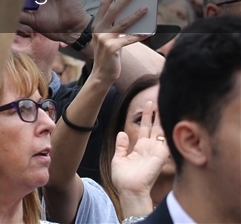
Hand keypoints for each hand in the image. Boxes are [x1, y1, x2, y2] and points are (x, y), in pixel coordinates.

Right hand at [89, 0, 147, 83]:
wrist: (101, 74)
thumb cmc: (108, 55)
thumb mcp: (108, 38)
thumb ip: (115, 27)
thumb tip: (132, 14)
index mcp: (96, 25)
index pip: (103, 6)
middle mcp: (98, 30)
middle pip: (113, 10)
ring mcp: (104, 39)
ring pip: (123, 23)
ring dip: (136, 14)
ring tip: (146, 8)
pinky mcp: (112, 48)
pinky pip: (129, 39)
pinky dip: (140, 35)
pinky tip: (149, 31)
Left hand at [112, 100, 170, 217]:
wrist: (129, 189)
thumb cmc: (123, 178)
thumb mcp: (118, 159)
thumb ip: (121, 146)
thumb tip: (122, 133)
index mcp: (140, 148)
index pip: (145, 128)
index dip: (147, 116)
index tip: (148, 104)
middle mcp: (150, 148)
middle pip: (154, 126)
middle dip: (156, 113)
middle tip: (156, 98)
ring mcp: (156, 151)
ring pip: (161, 130)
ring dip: (162, 117)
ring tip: (163, 102)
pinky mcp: (161, 155)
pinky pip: (165, 140)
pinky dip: (167, 129)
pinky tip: (168, 117)